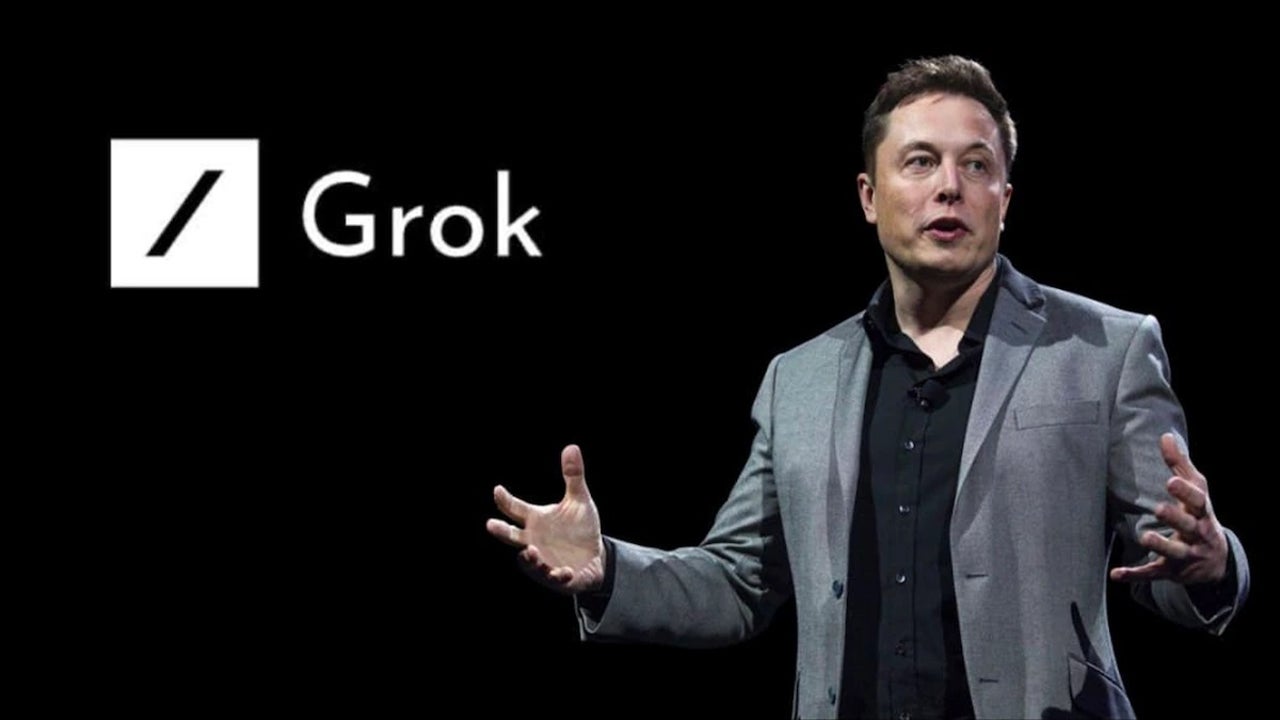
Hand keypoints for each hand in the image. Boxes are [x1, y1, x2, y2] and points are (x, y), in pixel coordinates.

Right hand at [486, 444, 605, 593]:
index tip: (498, 490)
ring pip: (529, 562)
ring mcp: (544, 560)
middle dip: (501, 531)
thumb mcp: (579, 500)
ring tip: (529, 551)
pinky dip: (558, 575)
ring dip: (528, 558)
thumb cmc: (580, 528)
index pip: (515, 508)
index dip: (504, 499)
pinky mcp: (559, 577)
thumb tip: (571, 447)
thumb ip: (573, 476)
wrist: (595, 557)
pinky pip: (554, 578)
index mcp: (535, 520)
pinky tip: (565, 570)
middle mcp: (533, 540)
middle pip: (511, 536)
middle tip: (490, 525)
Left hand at [1110, 433, 1227, 584]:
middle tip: (1159, 508)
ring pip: (1174, 553)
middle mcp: (1198, 536)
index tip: (1171, 481)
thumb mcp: (1196, 491)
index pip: (1198, 501)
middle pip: (1189, 527)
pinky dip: (1136, 575)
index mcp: (1203, 513)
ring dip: (1160, 545)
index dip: (1186, 493)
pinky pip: (1153, 574)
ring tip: (1144, 537)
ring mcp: (1186, 556)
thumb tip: (1165, 435)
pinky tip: (1116, 574)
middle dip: (1176, 518)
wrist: (1216, 563)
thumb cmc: (1200, 516)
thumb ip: (1180, 465)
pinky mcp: (1171, 572)